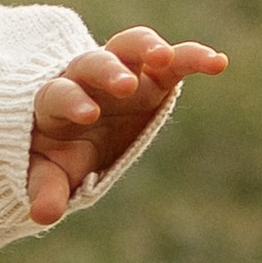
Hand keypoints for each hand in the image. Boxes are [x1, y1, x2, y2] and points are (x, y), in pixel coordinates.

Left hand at [26, 28, 225, 227]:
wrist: (77, 126)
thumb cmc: (59, 151)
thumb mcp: (52, 172)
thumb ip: (46, 188)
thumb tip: (43, 216)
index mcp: (55, 101)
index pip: (60, 94)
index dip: (73, 101)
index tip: (88, 115)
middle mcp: (86, 77)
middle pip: (94, 62)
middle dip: (109, 71)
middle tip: (125, 86)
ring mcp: (121, 70)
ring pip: (131, 46)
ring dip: (148, 48)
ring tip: (166, 58)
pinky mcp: (152, 73)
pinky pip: (174, 58)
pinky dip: (193, 57)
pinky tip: (218, 63)